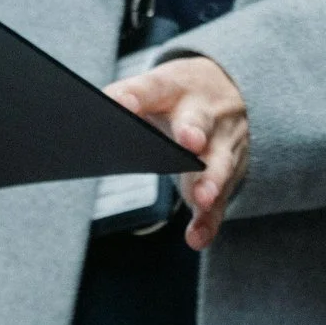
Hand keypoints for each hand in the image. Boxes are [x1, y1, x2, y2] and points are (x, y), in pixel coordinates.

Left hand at [107, 56, 249, 250]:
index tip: (120, 103)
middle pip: (199, 121)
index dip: (137, 95)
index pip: (154, 87)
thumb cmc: (178, 95)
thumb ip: (127, 98)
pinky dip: (209, 220)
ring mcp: (222, 143)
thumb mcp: (156, 86)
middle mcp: (204, 112)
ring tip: (202, 198)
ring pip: (219, 162)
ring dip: (211, 180)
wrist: (232, 89)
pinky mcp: (229, 173)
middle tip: (189, 142)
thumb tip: (93, 113)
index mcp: (176, 88)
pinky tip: (197, 237)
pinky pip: (221, 200)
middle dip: (194, 132)